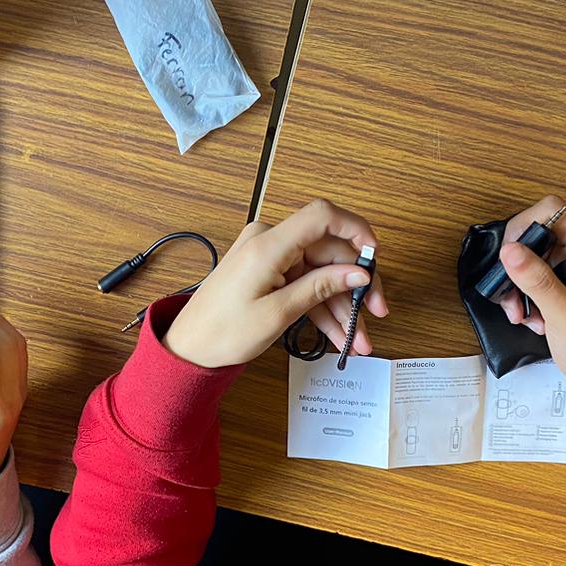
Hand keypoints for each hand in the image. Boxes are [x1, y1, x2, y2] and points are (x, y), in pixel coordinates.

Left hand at [164, 198, 387, 368]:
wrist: (189, 349)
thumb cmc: (222, 332)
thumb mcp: (279, 313)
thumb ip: (321, 288)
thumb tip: (359, 272)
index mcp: (268, 244)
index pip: (322, 217)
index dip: (356, 231)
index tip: (376, 257)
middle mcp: (269, 242)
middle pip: (329, 251)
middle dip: (356, 284)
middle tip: (375, 312)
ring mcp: (270, 258)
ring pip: (321, 273)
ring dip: (342, 305)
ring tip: (358, 338)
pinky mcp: (269, 273)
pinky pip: (305, 284)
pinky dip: (322, 307)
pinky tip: (340, 334)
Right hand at [496, 195, 565, 420]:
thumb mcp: (564, 314)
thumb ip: (537, 280)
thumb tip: (507, 249)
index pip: (553, 210)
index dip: (525, 224)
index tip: (510, 256)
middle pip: (536, 232)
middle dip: (516, 261)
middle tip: (511, 292)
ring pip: (529, 257)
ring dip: (517, 283)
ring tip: (520, 313)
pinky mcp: (562, 286)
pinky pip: (532, 278)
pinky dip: (524, 297)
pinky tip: (530, 320)